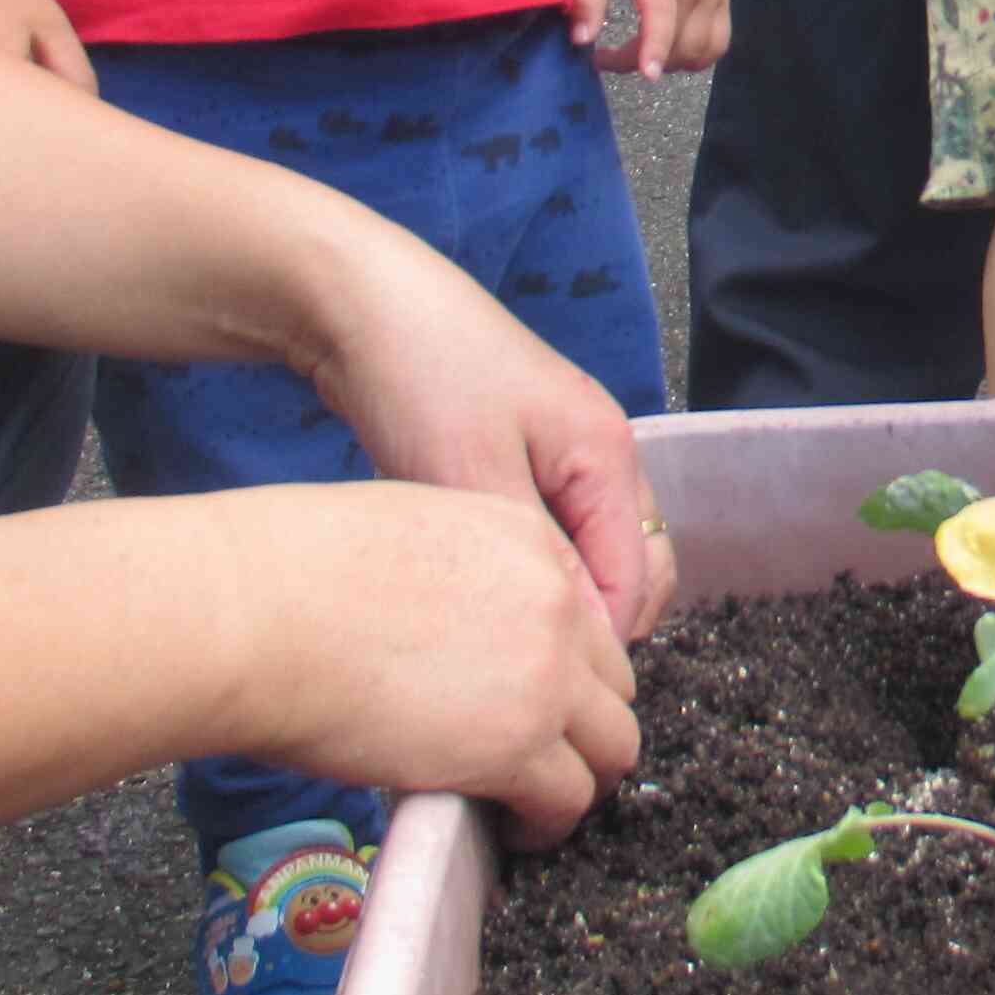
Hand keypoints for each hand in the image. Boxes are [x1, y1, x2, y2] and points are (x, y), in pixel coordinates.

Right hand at [231, 479, 642, 847]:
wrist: (260, 612)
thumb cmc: (288, 569)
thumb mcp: (403, 533)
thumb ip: (454, 576)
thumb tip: (445, 629)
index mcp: (526, 539)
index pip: (583, 615)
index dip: (566, 667)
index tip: (537, 700)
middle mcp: (553, 602)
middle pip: (612, 682)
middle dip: (584, 724)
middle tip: (543, 757)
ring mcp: (545, 676)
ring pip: (613, 746)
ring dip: (579, 779)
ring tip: (533, 805)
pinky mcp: (515, 746)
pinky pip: (567, 799)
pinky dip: (546, 823)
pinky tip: (512, 829)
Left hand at [294, 227, 677, 642]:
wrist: (357, 303)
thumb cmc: (422, 379)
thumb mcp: (475, 479)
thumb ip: (539, 561)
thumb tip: (584, 640)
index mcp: (609, 453)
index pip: (637, 577)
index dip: (599, 643)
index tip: (541, 691)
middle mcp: (603, 452)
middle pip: (636, 564)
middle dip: (601, 625)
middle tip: (531, 671)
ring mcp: (563, 451)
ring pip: (593, 549)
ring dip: (566, 596)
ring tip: (506, 639)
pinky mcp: (520, 454)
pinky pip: (552, 529)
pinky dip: (536, 566)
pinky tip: (486, 590)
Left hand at [568, 0, 729, 78]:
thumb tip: (582, 40)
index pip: (661, 12)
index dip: (655, 45)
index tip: (648, 74)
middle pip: (679, 43)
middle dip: (641, 62)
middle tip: (609, 56)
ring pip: (701, 50)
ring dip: (670, 63)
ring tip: (641, 52)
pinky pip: (719, 43)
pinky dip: (697, 57)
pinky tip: (672, 48)